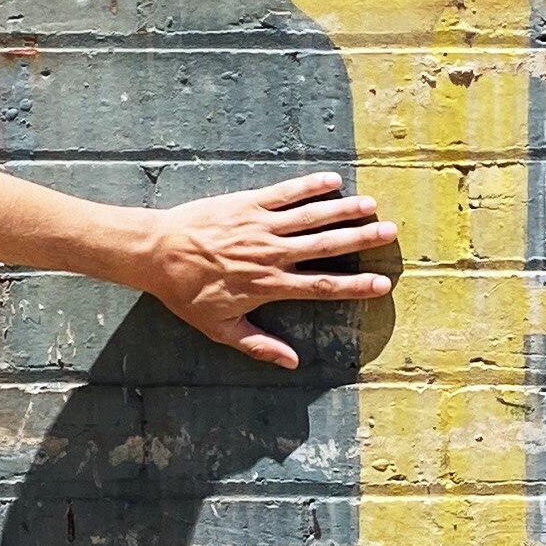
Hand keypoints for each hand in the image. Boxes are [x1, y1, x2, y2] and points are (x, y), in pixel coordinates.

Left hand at [140, 174, 398, 367]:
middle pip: (326, 245)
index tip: (382, 284)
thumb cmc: (185, 293)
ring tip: (370, 206)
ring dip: (343, 210)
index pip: (322, 286)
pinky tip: (332, 181)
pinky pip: (284, 193)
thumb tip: (292, 363)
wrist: (156, 252)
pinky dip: (309, 186)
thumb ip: (258, 345)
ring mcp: (261, 225)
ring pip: (311, 216)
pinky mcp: (248, 203)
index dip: (355, 286)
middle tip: (390, 233)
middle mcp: (271, 253)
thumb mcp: (219, 328)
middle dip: (360, 239)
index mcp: (269, 284)